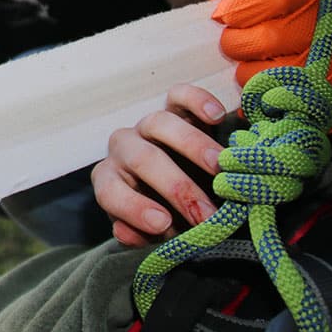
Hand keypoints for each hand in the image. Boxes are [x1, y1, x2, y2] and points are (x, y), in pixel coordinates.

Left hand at [93, 84, 226, 246]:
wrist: (185, 182)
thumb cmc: (165, 211)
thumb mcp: (152, 231)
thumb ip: (139, 233)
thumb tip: (126, 234)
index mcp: (110, 180)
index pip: (110, 192)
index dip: (133, 208)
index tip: (163, 224)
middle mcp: (124, 149)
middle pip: (142, 160)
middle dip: (176, 188)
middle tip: (206, 214)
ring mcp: (148, 127)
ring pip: (160, 124)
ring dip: (192, 147)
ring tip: (221, 168)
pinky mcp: (174, 108)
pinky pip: (180, 96)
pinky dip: (197, 102)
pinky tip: (217, 118)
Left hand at [196, 0, 331, 96]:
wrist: (292, 45)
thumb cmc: (262, 8)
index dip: (239, 9)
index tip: (221, 16)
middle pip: (271, 38)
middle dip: (236, 44)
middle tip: (227, 44)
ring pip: (275, 72)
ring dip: (245, 71)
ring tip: (241, 63)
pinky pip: (286, 98)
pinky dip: (262, 95)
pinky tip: (253, 85)